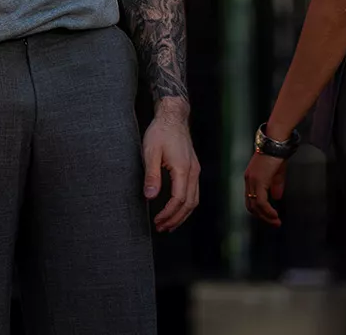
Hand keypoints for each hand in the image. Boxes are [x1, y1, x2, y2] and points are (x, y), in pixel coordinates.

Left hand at [142, 111, 200, 232]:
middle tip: (161, 228)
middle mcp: (193, 172)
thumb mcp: (150, 152)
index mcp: (183, 169)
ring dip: (182, 215)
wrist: (173, 116)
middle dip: (175, 219)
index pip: (179, 199)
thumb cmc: (160, 132)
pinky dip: (186, 205)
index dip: (168, 213)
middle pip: (189, 204)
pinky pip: (194, 192)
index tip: (156, 221)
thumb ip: (151, 175)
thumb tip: (150, 197)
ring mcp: (195, 170)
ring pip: (194, 200)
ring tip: (169, 224)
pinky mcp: (193, 168)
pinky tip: (177, 209)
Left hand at [243, 151, 286, 226]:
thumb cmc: (277, 153)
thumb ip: (276, 185)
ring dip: (266, 216)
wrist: (276, 142)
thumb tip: (277, 197)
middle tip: (274, 223)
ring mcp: (252, 181)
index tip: (270, 216)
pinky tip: (274, 215)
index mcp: (251, 177)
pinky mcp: (259, 181)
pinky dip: (267, 211)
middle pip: (251, 205)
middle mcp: (249, 180)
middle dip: (262, 217)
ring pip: (255, 206)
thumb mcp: (277, 172)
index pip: (251, 199)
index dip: (259, 210)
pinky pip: (261, 202)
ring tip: (276, 222)